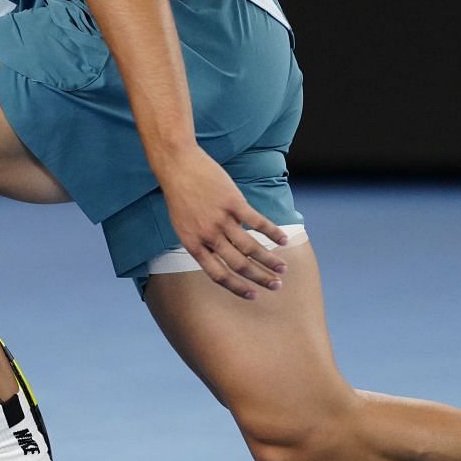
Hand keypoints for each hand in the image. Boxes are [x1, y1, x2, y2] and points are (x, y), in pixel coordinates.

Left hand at [155, 144, 290, 298]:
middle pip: (239, 265)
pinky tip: (284, 240)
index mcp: (193, 244)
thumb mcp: (182, 225)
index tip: (253, 295)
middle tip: (276, 286)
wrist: (177, 165)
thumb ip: (200, 242)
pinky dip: (273, 232)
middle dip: (260, 278)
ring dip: (270, 260)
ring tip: (283, 268)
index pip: (218, 275)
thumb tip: (219, 256)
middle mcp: (208, 236)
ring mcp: (221, 219)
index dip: (237, 287)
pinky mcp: (233, 202)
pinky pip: (258, 222)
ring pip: (251, 247)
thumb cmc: (179, 195)